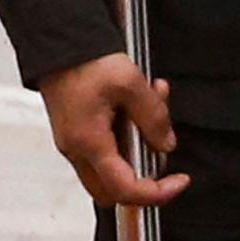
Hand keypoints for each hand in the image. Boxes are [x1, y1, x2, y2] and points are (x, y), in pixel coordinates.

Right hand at [38, 53, 185, 207]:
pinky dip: (128, 132)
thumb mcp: (131, 84)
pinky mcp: (77, 133)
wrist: (60, 47)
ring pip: (113, 166)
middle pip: (114, 188)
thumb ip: (153, 117)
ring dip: (139, 144)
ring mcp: (75, 144)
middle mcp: (77, 151)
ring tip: (155, 103)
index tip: (179, 183)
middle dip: (145, 174)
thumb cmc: (87, 63)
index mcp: (90, 143)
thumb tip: (166, 145)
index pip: (124, 188)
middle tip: (163, 145)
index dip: (156, 193)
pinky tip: (139, 101)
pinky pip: (107, 147)